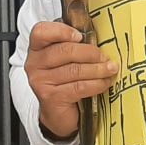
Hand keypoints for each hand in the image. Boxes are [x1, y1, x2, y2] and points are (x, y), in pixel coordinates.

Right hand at [25, 21, 118, 137]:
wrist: (57, 112)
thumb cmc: (64, 80)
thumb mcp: (66, 60)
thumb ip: (75, 46)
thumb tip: (101, 40)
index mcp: (37, 48)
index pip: (41, 32)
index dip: (62, 31)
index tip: (81, 36)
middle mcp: (34, 63)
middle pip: (65, 51)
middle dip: (91, 53)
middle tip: (106, 57)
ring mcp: (40, 81)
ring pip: (75, 70)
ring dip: (98, 69)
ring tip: (111, 69)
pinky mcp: (51, 97)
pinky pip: (79, 87)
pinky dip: (96, 84)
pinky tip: (105, 82)